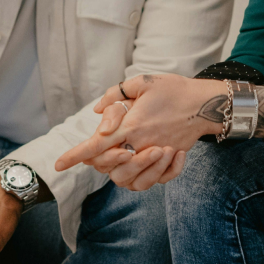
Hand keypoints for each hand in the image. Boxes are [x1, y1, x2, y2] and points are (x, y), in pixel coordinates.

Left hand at [54, 74, 228, 182]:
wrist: (205, 102)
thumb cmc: (172, 89)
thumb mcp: (142, 82)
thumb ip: (116, 94)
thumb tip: (96, 111)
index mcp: (132, 124)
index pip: (97, 144)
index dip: (75, 155)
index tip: (58, 164)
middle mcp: (143, 143)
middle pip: (110, 167)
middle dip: (99, 164)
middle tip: (95, 155)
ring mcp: (158, 154)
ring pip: (130, 179)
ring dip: (121, 173)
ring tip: (121, 158)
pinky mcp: (171, 159)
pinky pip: (154, 180)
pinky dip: (146, 178)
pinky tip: (145, 164)